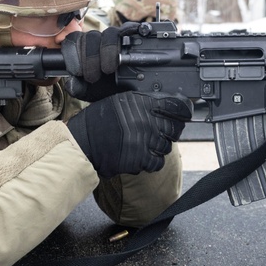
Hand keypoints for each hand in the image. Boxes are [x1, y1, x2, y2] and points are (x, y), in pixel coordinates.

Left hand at [61, 23, 139, 100]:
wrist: (130, 92)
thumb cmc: (109, 90)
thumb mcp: (92, 92)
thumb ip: (79, 88)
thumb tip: (71, 82)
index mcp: (85, 48)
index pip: (74, 39)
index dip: (73, 54)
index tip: (77, 72)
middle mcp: (100, 39)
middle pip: (90, 36)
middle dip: (89, 58)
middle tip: (92, 77)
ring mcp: (118, 36)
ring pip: (109, 33)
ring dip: (107, 52)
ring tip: (108, 70)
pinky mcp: (133, 35)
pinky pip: (128, 30)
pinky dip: (125, 39)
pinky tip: (122, 57)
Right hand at [67, 91, 191, 178]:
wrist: (82, 143)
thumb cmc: (97, 122)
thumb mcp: (119, 101)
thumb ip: (142, 103)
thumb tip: (163, 106)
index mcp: (142, 104)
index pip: (176, 107)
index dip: (183, 112)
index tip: (183, 115)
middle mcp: (146, 121)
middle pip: (175, 129)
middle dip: (170, 132)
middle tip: (160, 132)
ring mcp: (145, 141)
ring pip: (166, 147)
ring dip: (158, 148)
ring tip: (144, 145)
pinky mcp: (141, 159)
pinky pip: (157, 163)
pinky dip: (151, 162)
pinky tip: (141, 157)